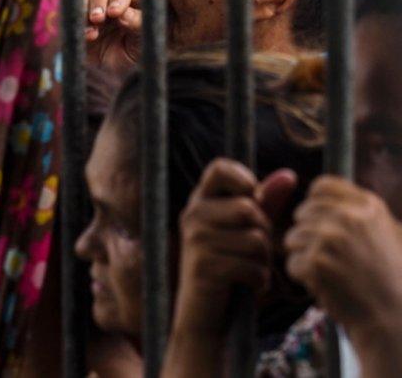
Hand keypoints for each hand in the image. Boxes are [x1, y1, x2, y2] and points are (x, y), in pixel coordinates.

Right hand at [84, 0, 142, 73]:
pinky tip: (88, 36)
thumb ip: (137, 24)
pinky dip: (78, 21)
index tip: (116, 12)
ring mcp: (95, 8)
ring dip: (87, 7)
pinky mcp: (79, 20)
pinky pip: (73, 11)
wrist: (119, 77)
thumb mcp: (143, 42)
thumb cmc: (137, 57)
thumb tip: (123, 13)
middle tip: (99, 18)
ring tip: (93, 27)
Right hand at [171, 160, 296, 335]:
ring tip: (249, 269)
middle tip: (253, 252)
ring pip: (256, 240)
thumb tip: (288, 175)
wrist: (204, 312)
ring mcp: (196, 240)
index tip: (253, 197)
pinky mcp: (205, 266)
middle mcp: (193, 216)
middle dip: (264, 234)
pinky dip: (259, 281)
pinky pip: (253, 266)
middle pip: (249, 210)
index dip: (242, 177)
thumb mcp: (246, 230)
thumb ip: (266, 202)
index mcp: (201, 201)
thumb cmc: (230, 265)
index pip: (219, 168)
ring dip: (263, 261)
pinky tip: (246, 285)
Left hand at [285, 177, 401, 340]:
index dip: (315, 203)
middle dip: (308, 234)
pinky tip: (327, 285)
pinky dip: (303, 277)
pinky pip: (292, 263)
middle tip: (330, 257)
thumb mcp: (389, 233)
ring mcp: (330, 238)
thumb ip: (358, 211)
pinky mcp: (315, 262)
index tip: (321, 222)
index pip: (322, 185)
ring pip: (292, 238)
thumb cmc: (389, 279)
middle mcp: (349, 217)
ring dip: (304, 257)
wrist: (392, 318)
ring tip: (332, 273)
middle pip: (302, 213)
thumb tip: (321, 192)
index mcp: (368, 205)